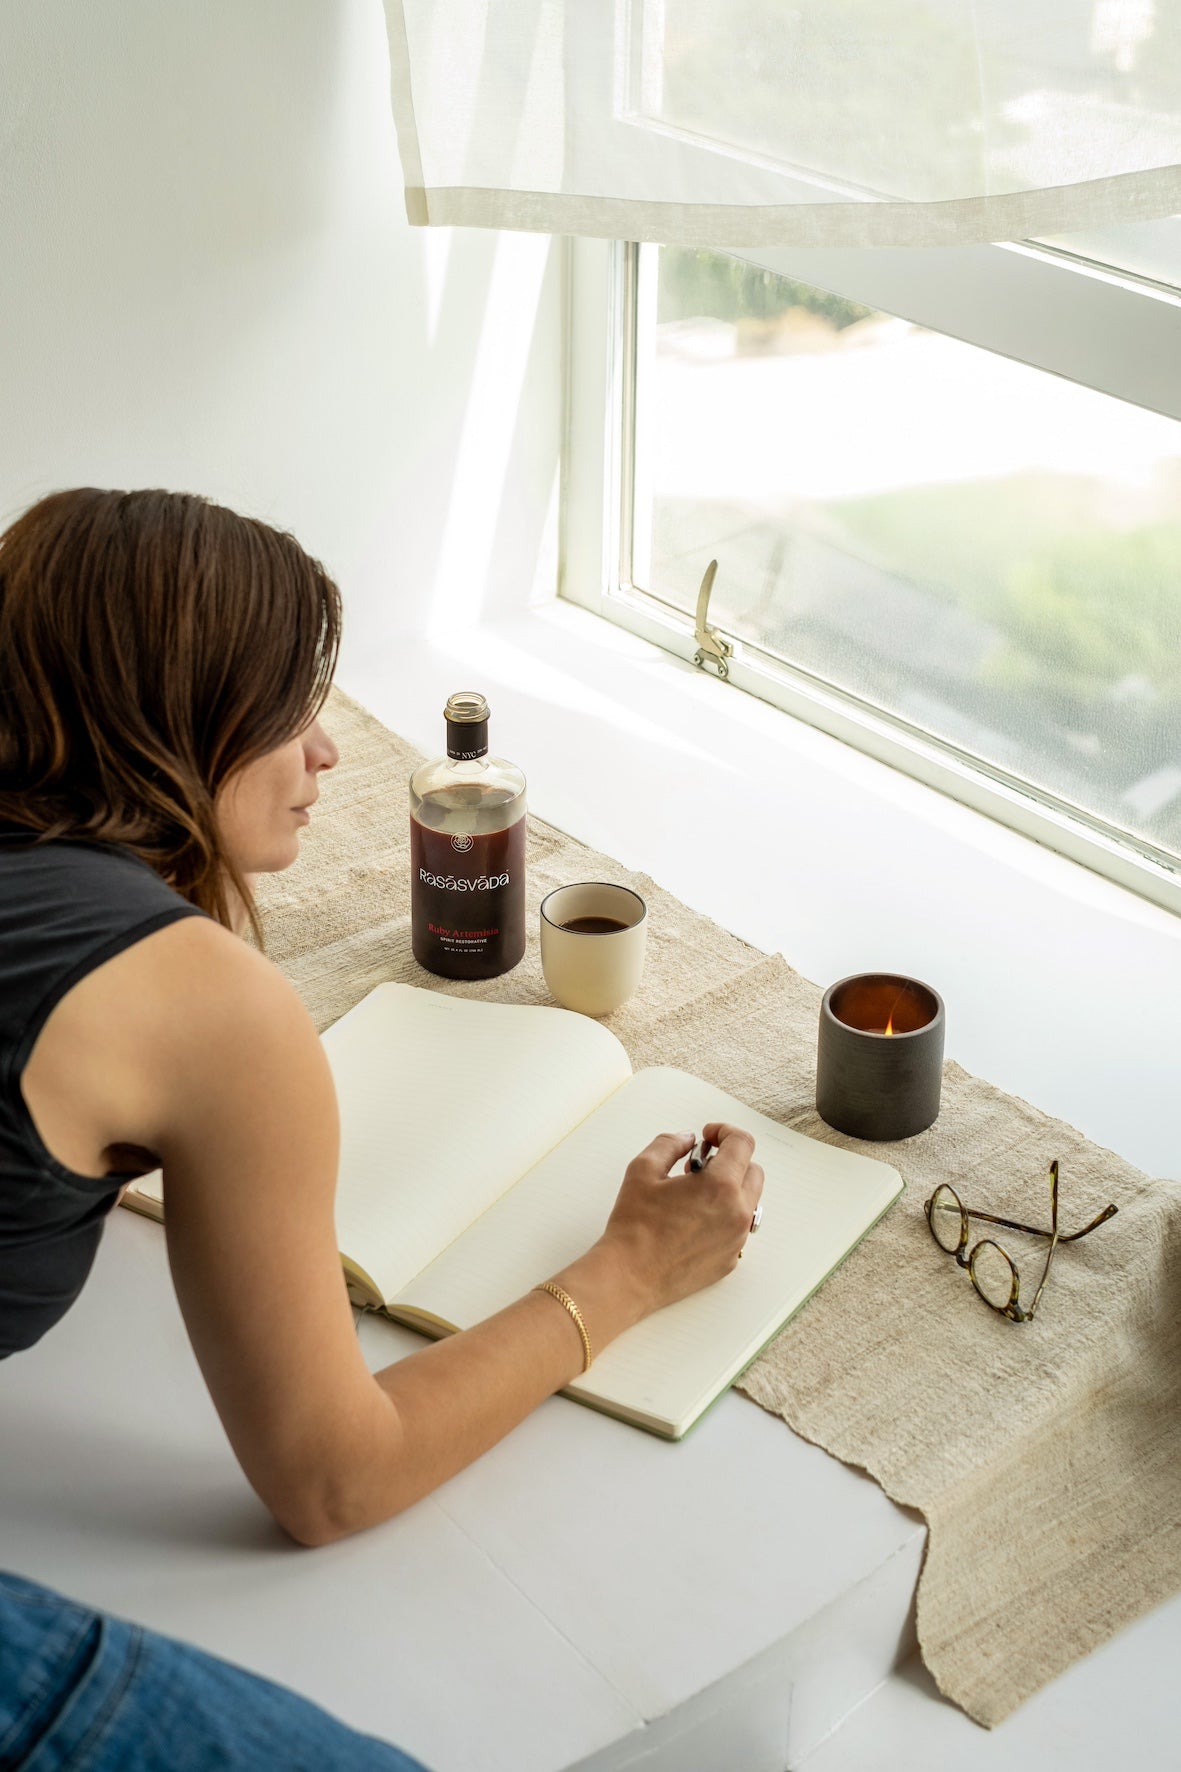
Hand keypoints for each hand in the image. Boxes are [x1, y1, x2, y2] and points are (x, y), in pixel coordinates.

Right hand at [599, 1124, 764, 1315]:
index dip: (725, 1131)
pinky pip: (737, 1228)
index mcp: (720, 1186)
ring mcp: (737, 1239)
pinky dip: (723, 1216)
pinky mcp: (730, 1259)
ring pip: (748, 1201)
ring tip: (694, 1195)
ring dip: (729, 1189)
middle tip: (699, 1166)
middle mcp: (737, 1212)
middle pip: (753, 1171)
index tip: (709, 1136)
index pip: (743, 1143)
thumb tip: (688, 1139)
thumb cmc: (634, 1227)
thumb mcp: (643, 1170)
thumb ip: (669, 1144)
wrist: (630, 1276)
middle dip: (730, 1160)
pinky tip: (694, 1221)